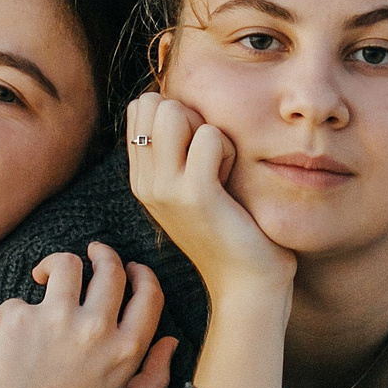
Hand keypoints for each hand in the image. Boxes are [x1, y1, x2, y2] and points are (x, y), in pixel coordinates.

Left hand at [0, 242, 176, 387]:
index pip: (150, 295)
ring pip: (66, 264)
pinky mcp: (20, 316)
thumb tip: (171, 341)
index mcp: (125, 352)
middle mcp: (96, 329)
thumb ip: (153, 380)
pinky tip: (8, 340)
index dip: (144, 275)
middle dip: (104, 253)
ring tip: (46, 275)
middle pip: (110, 268)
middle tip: (94, 252)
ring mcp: (56, 319)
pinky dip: (14, 315)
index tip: (132, 270)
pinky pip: (20, 299)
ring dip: (58, 264)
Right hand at [123, 92, 293, 302]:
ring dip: (208, 131)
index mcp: (141, 178)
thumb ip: (180, 149)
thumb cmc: (232, 227)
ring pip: (173, 111)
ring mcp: (165, 189)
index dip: (176, 113)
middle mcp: (145, 182)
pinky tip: (230, 181)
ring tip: (219, 169)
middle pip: (154, 103)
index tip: (197, 152)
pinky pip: (209, 135)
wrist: (246, 283)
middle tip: (210, 160)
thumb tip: (178, 104)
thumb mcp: (193, 185)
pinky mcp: (195, 195)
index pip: (141, 107)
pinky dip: (228, 148)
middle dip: (190, 117)